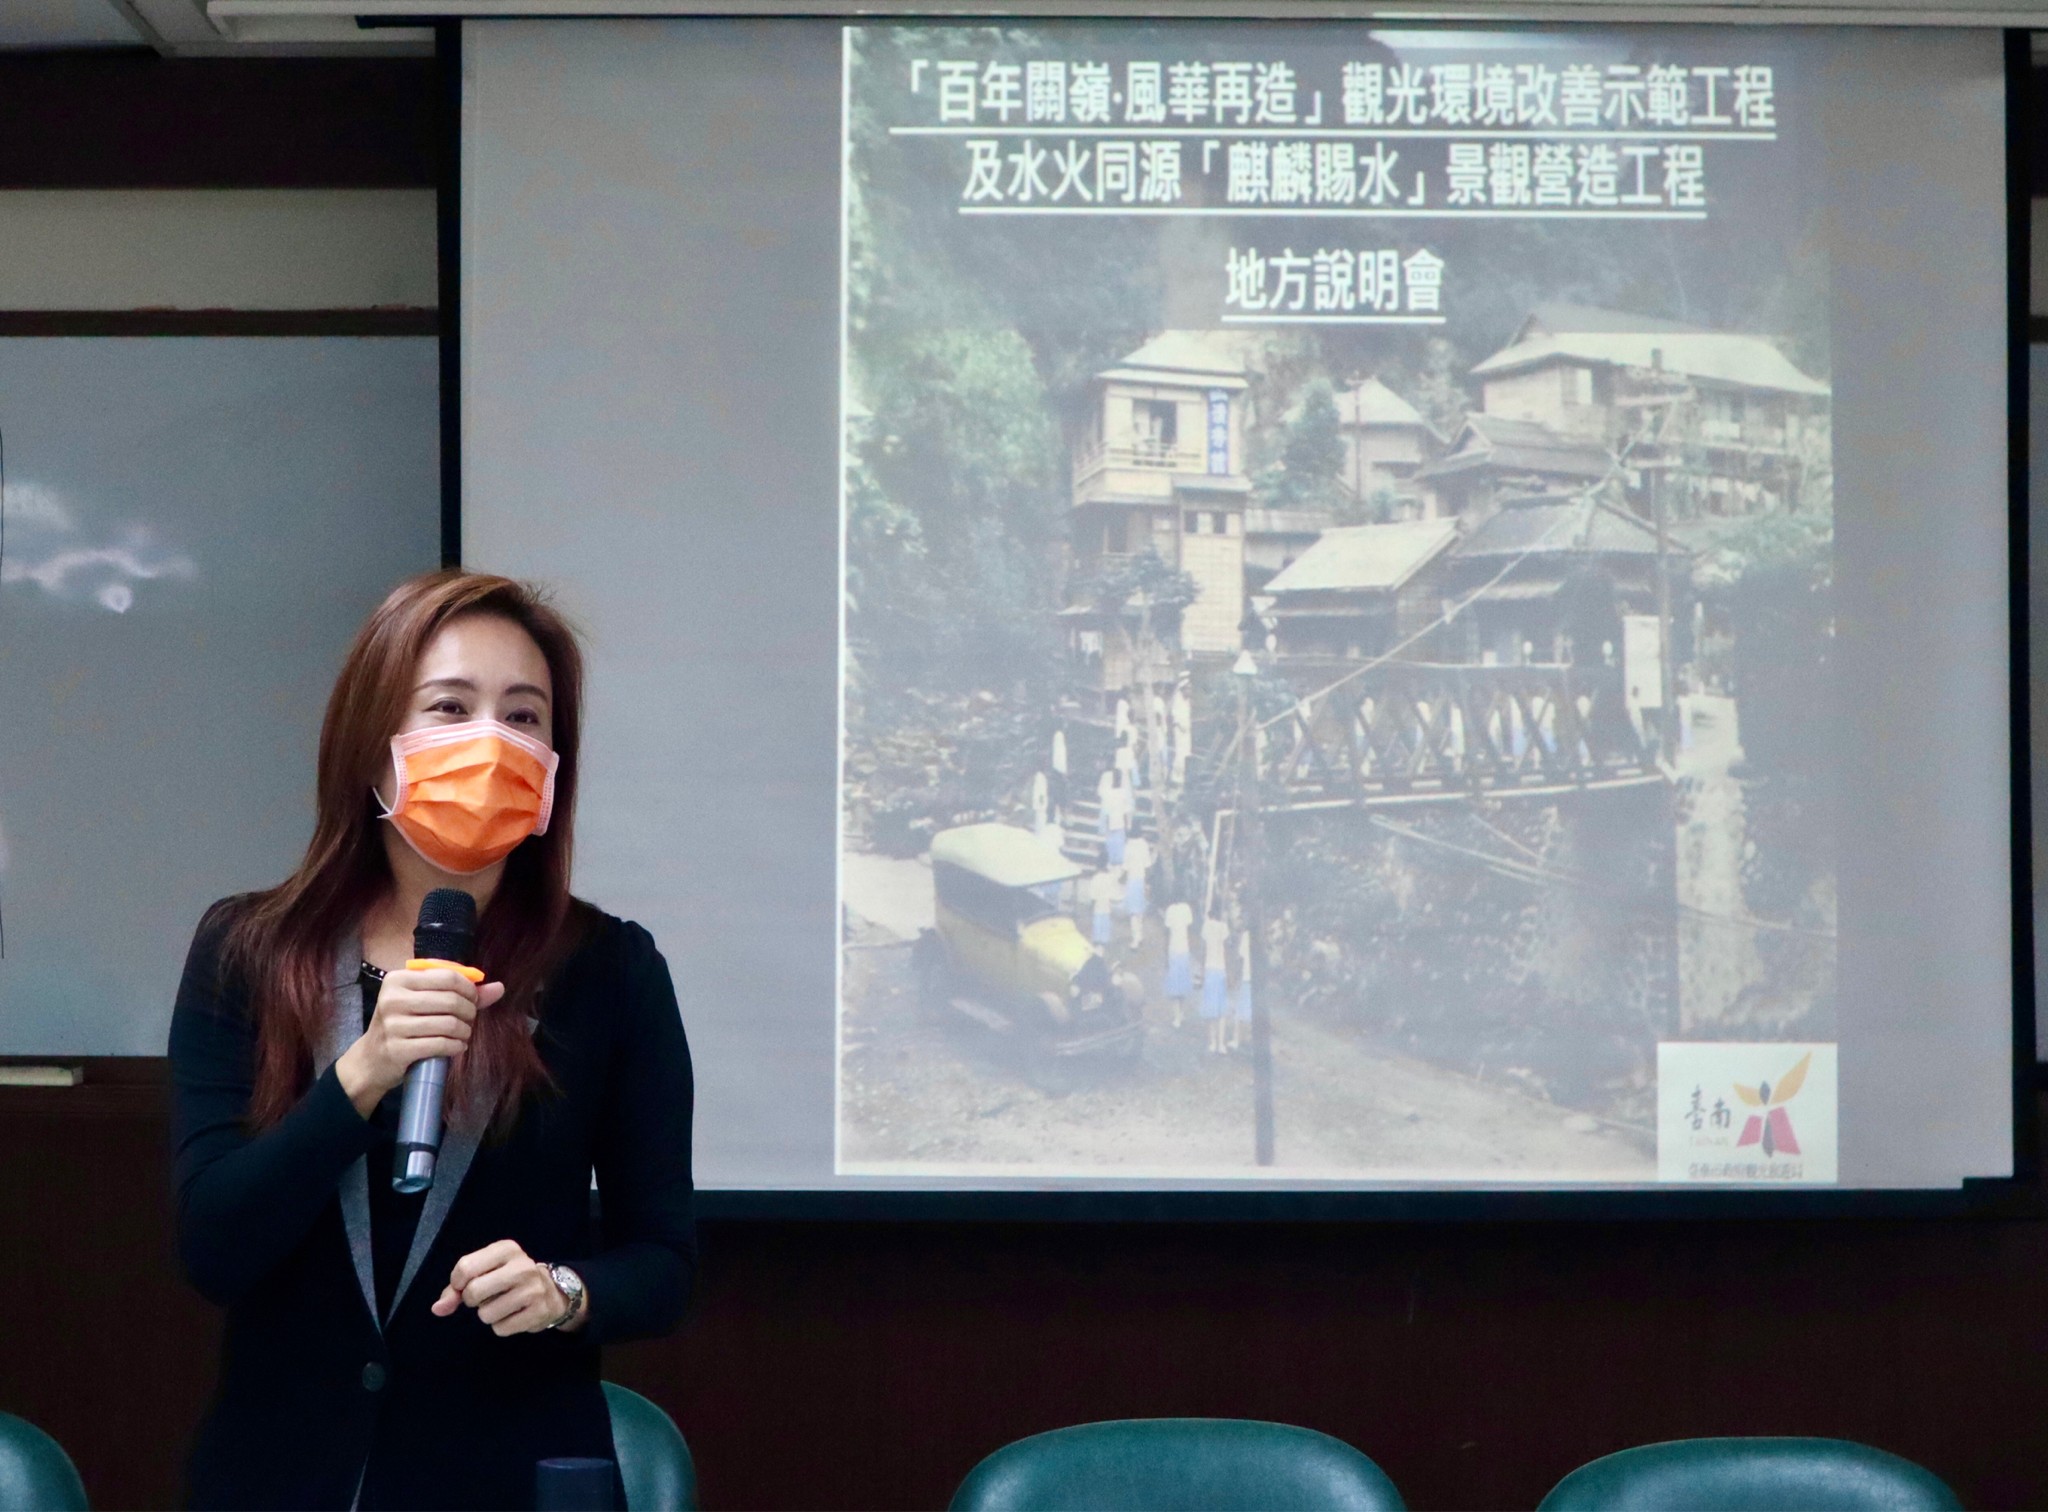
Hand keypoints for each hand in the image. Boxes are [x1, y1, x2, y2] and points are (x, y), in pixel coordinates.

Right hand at [336, 967, 505, 1117]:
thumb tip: (499, 988)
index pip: (448, 977)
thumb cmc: (402, 1025)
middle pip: (452, 1000)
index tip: (473, 1000)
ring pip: (449, 1024)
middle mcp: (393, 999)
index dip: (469, 989)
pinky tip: (457, 1047)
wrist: (371, 1060)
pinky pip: (441, 1044)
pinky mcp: (398, 1049)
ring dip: (465, 1031)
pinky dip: (456, 1046)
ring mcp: (393, 1025)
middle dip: (469, 1012)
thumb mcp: (423, 1002)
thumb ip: (461, 993)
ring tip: (463, 1035)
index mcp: (398, 979)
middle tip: (468, 1021)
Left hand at [431, 1240, 579, 1334]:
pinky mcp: (538, 1311)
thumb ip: (456, 1288)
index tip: (466, 1285)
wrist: (552, 1292)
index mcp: (507, 1249)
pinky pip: (500, 1329)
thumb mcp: (485, 1272)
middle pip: (473, 1292)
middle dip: (472, 1301)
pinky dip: (502, 1326)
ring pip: (485, 1314)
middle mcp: (522, 1266)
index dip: (457, 1284)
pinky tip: (514, 1315)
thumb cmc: (509, 1280)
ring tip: (503, 1305)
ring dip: (488, 1315)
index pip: (465, 1268)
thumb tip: (437, 1309)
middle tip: (485, 1297)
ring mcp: (532, 1289)